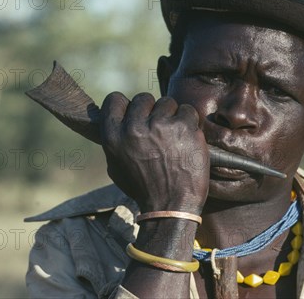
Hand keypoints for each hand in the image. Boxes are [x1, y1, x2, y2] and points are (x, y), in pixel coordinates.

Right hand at [100, 92, 209, 213]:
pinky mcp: (183, 126)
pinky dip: (190, 122)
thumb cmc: (144, 189)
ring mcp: (160, 125)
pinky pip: (188, 111)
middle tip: (159, 130)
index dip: (127, 105)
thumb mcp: (116, 166)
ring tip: (174, 138)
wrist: (171, 206)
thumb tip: (116, 119)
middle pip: (144, 98)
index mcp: (113, 136)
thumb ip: (116, 139)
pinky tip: (188, 140)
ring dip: (173, 116)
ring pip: (167, 102)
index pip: (115, 99)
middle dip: (152, 111)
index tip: (136, 114)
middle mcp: (134, 128)